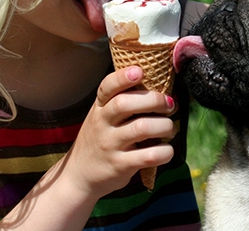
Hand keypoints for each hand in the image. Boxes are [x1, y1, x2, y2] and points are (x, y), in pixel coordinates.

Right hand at [67, 66, 176, 197]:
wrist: (78, 176)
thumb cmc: (100, 140)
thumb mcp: (102, 118)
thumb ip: (122, 103)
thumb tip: (160, 88)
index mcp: (99, 108)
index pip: (107, 87)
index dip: (123, 77)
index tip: (139, 71)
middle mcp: (102, 124)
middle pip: (125, 104)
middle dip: (154, 100)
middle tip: (169, 104)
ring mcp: (110, 145)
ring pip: (142, 128)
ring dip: (165, 126)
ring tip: (169, 129)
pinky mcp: (120, 165)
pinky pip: (148, 156)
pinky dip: (164, 151)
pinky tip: (166, 150)